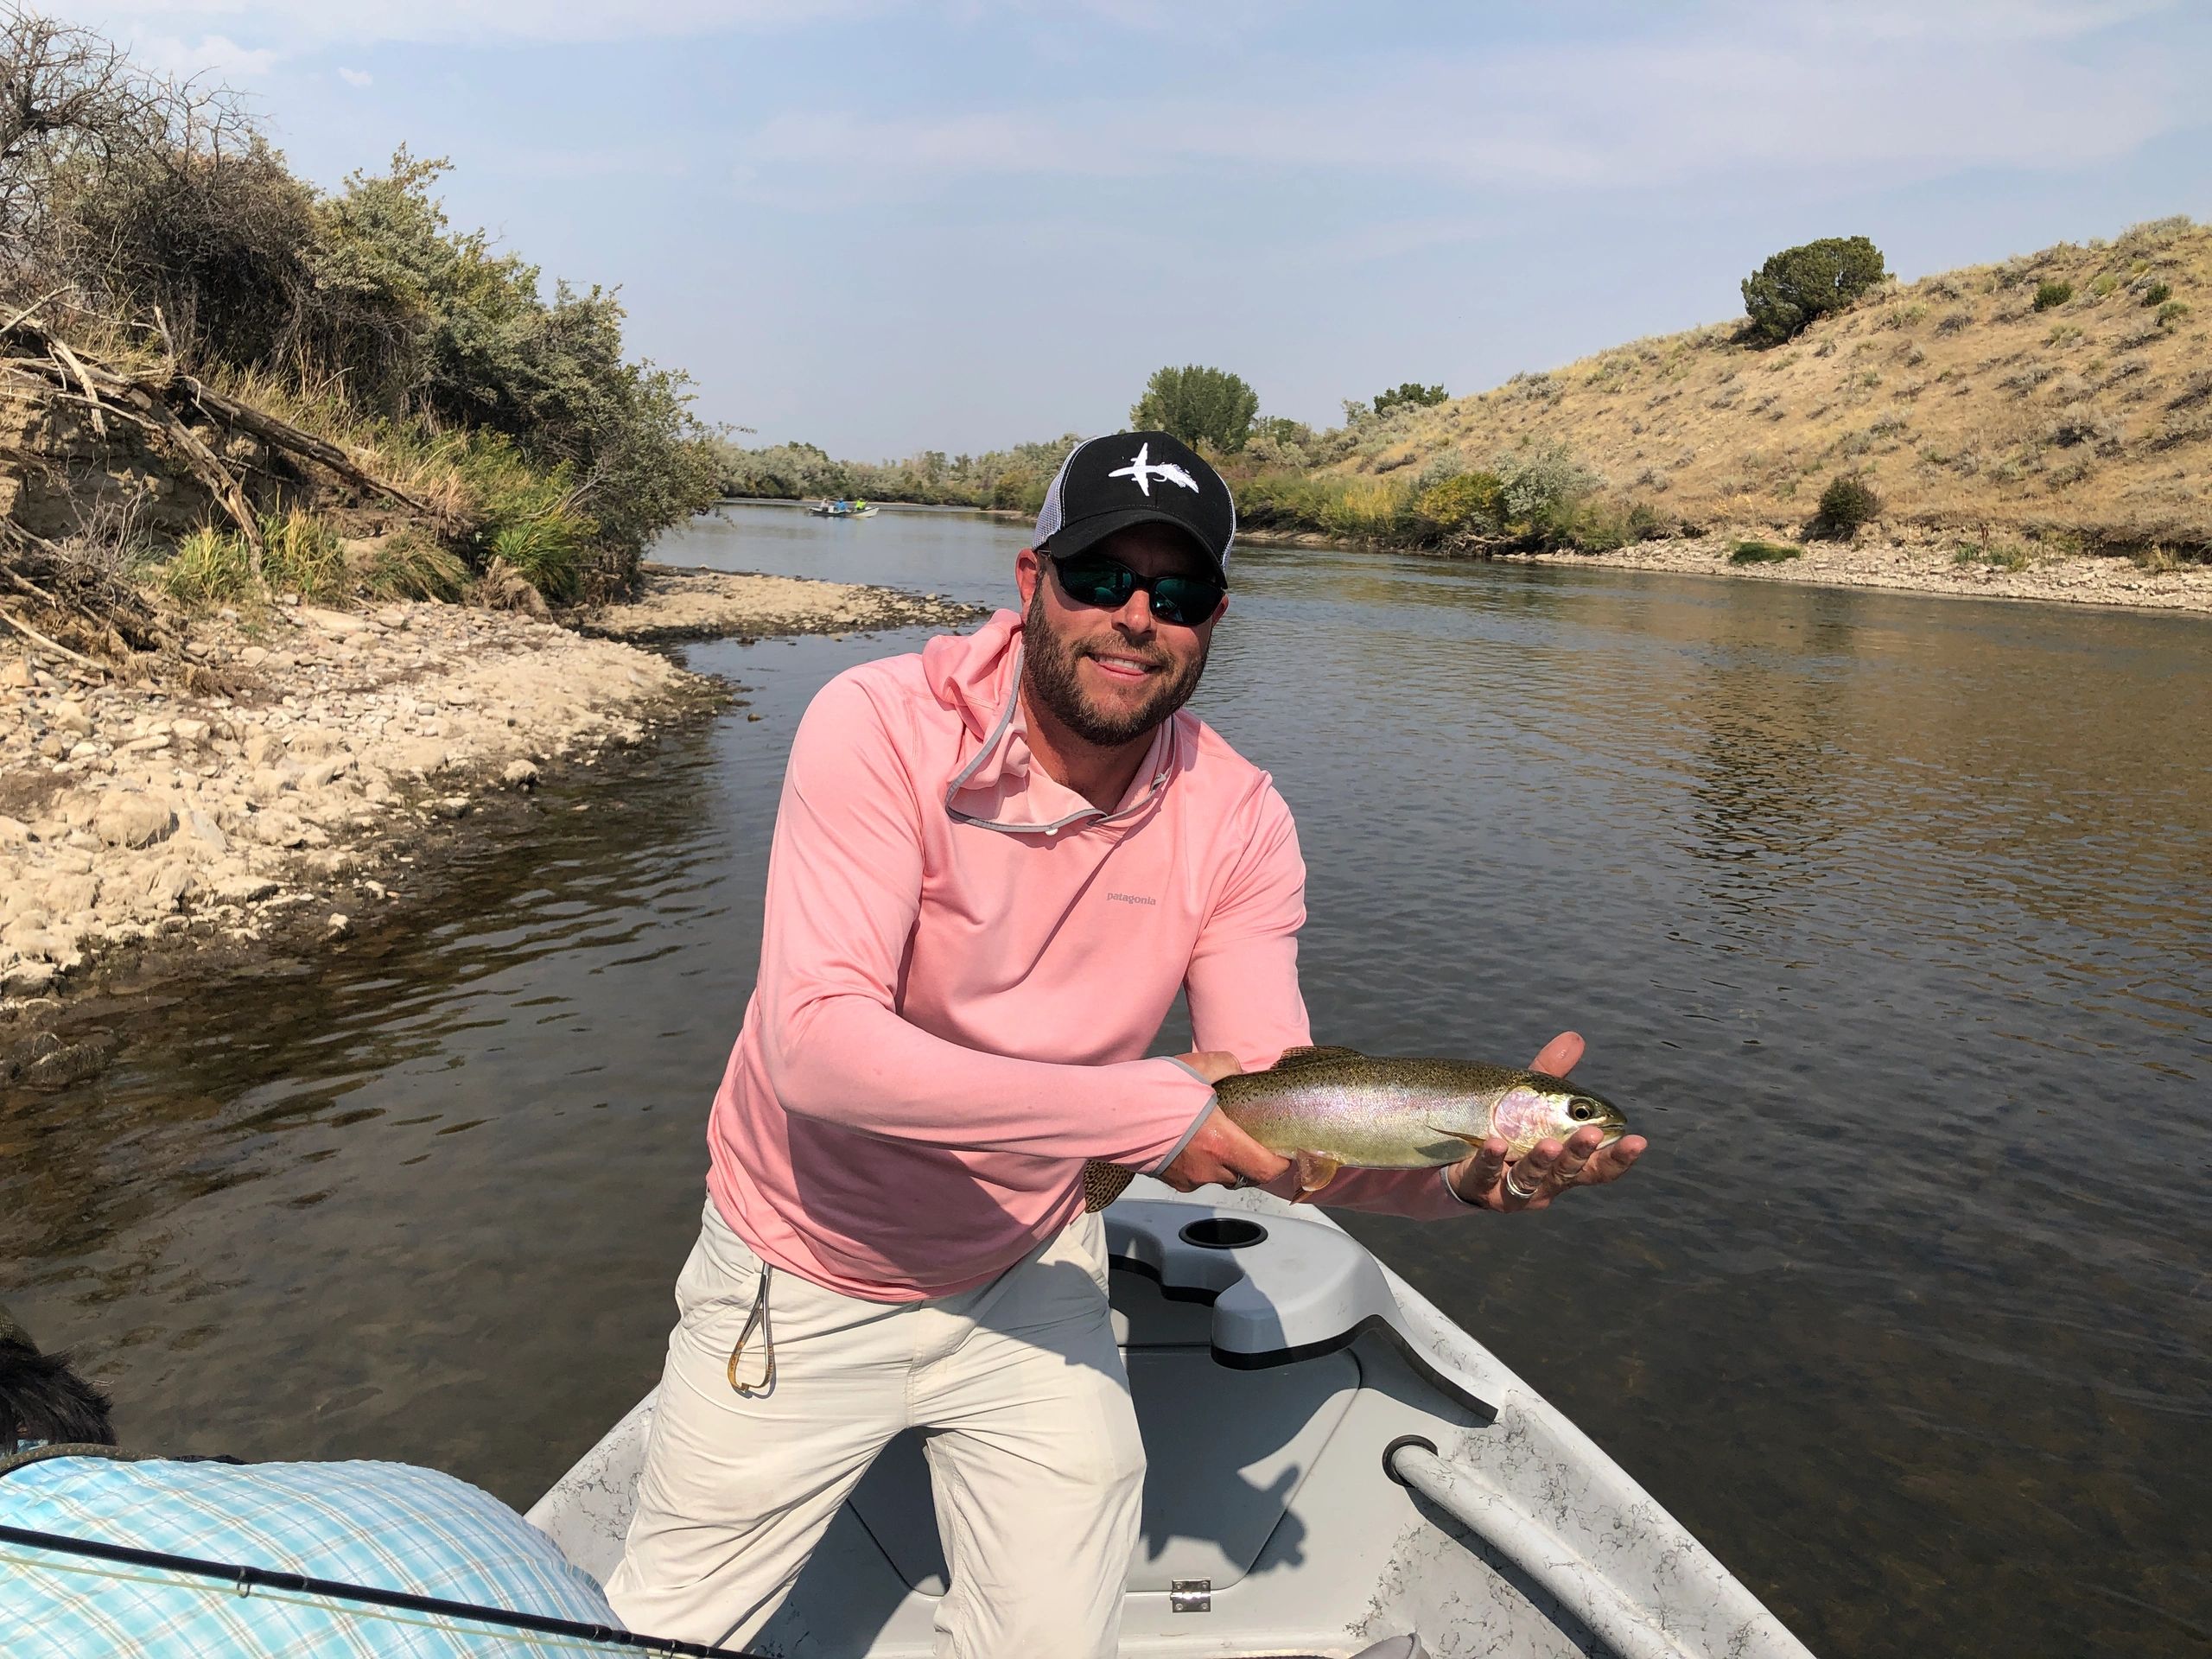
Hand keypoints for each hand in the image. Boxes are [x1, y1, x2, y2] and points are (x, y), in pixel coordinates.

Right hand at [1158, 1051, 1289, 1193]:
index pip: (1266, 1170)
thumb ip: (1227, 1066)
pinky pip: (1195, 1176)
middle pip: (1245, 1176)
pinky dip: (1201, 1163)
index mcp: (1222, 1144)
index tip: (1282, 1151)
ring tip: (1215, 1136)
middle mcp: (1208, 1169)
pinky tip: (1189, 1141)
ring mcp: (1187, 1178)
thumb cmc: (1153, 1090)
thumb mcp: (1198, 1067)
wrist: (1106, 1112)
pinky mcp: (1168, 1179)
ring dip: (1225, 1162)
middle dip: (1253, 1161)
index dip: (1280, 1163)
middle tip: (1251, 1138)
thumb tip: (1237, 1069)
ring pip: (1219, 1176)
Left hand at [1446, 1032, 1647, 1211]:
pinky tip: (1494, 1143)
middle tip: (1591, 1134)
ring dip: (1541, 1162)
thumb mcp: (1531, 1099)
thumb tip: (1575, 1038)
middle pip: (1569, 1174)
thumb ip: (1552, 1072)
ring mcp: (1512, 1189)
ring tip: (1547, 1144)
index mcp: (1565, 1163)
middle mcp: (1544, 1182)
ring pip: (1531, 1180)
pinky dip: (1492, 1159)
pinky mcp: (1480, 1188)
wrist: (1458, 1155)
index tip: (1638, 1140)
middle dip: (1580, 1154)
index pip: (1599, 1166)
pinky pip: (1486, 1175)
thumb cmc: (1507, 1127)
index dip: (1619, 1157)